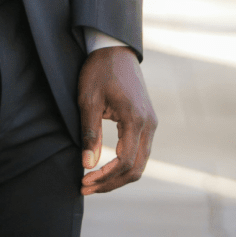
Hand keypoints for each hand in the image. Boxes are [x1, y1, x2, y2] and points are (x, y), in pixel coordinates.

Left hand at [78, 46, 156, 194]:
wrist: (115, 49)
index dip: (104, 177)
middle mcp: (149, 124)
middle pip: (136, 169)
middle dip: (111, 183)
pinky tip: (105, 168)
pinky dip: (124, 165)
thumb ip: (89, 133)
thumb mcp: (88, 99)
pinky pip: (140, 151)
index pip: (124, 162)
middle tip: (86, 188)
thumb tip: (87, 165)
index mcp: (136, 119)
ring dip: (117, 176)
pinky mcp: (147, 122)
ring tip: (93, 182)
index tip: (84, 182)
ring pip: (140, 162)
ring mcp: (151, 123)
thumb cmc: (99, 71)